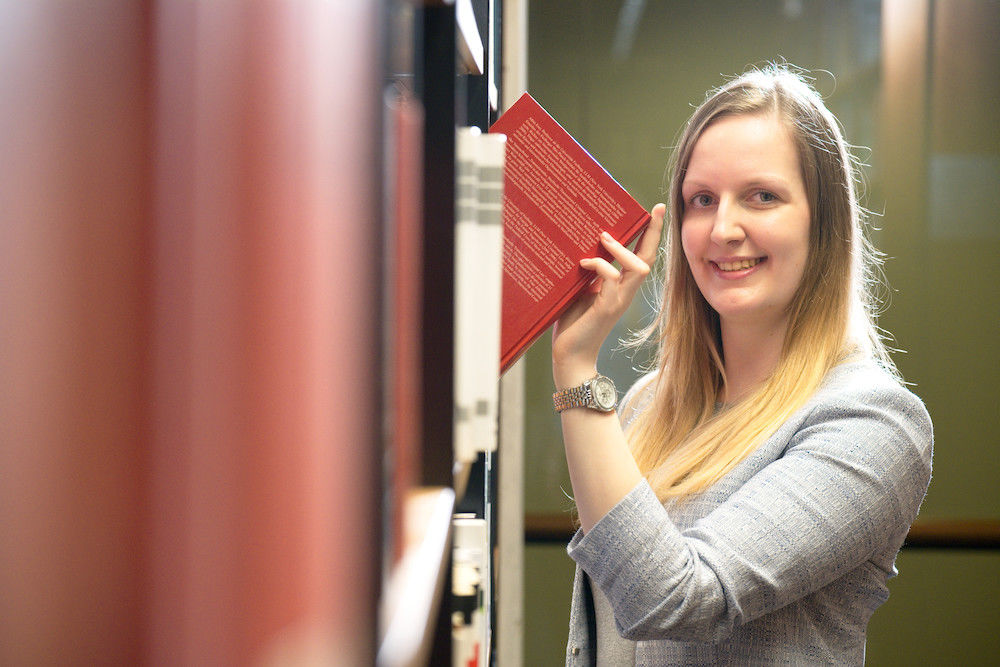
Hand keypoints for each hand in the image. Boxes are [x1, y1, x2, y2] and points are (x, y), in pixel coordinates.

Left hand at [552, 203, 664, 387]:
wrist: (570, 356)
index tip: (657, 210)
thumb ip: (589, 273)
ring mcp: (619, 301)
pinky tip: (584, 263)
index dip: (651, 234)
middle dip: (653, 233)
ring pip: (637, 268)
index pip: (642, 257)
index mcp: (621, 287)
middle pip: (648, 259)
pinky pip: (611, 280)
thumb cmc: (573, 324)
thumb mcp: (581, 290)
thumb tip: (584, 246)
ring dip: (621, 250)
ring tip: (603, 237)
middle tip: (653, 211)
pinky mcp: (606, 308)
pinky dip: (600, 266)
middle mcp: (625, 293)